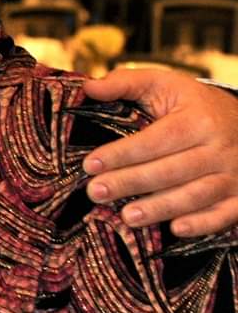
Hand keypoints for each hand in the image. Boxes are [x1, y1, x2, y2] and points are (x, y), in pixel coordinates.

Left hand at [81, 68, 237, 236]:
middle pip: (171, 170)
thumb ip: (126, 83)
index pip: (156, 140)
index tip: (90, 164)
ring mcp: (233, 174)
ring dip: (160, 208)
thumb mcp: (164, 84)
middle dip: (131, 183)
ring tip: (126, 217)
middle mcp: (219, 148)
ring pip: (196, 195)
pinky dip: (202, 224)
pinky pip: (225, 214)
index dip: (122, 153)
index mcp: (198, 119)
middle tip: (96, 193)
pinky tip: (175, 229)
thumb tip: (89, 87)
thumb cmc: (192, 105)